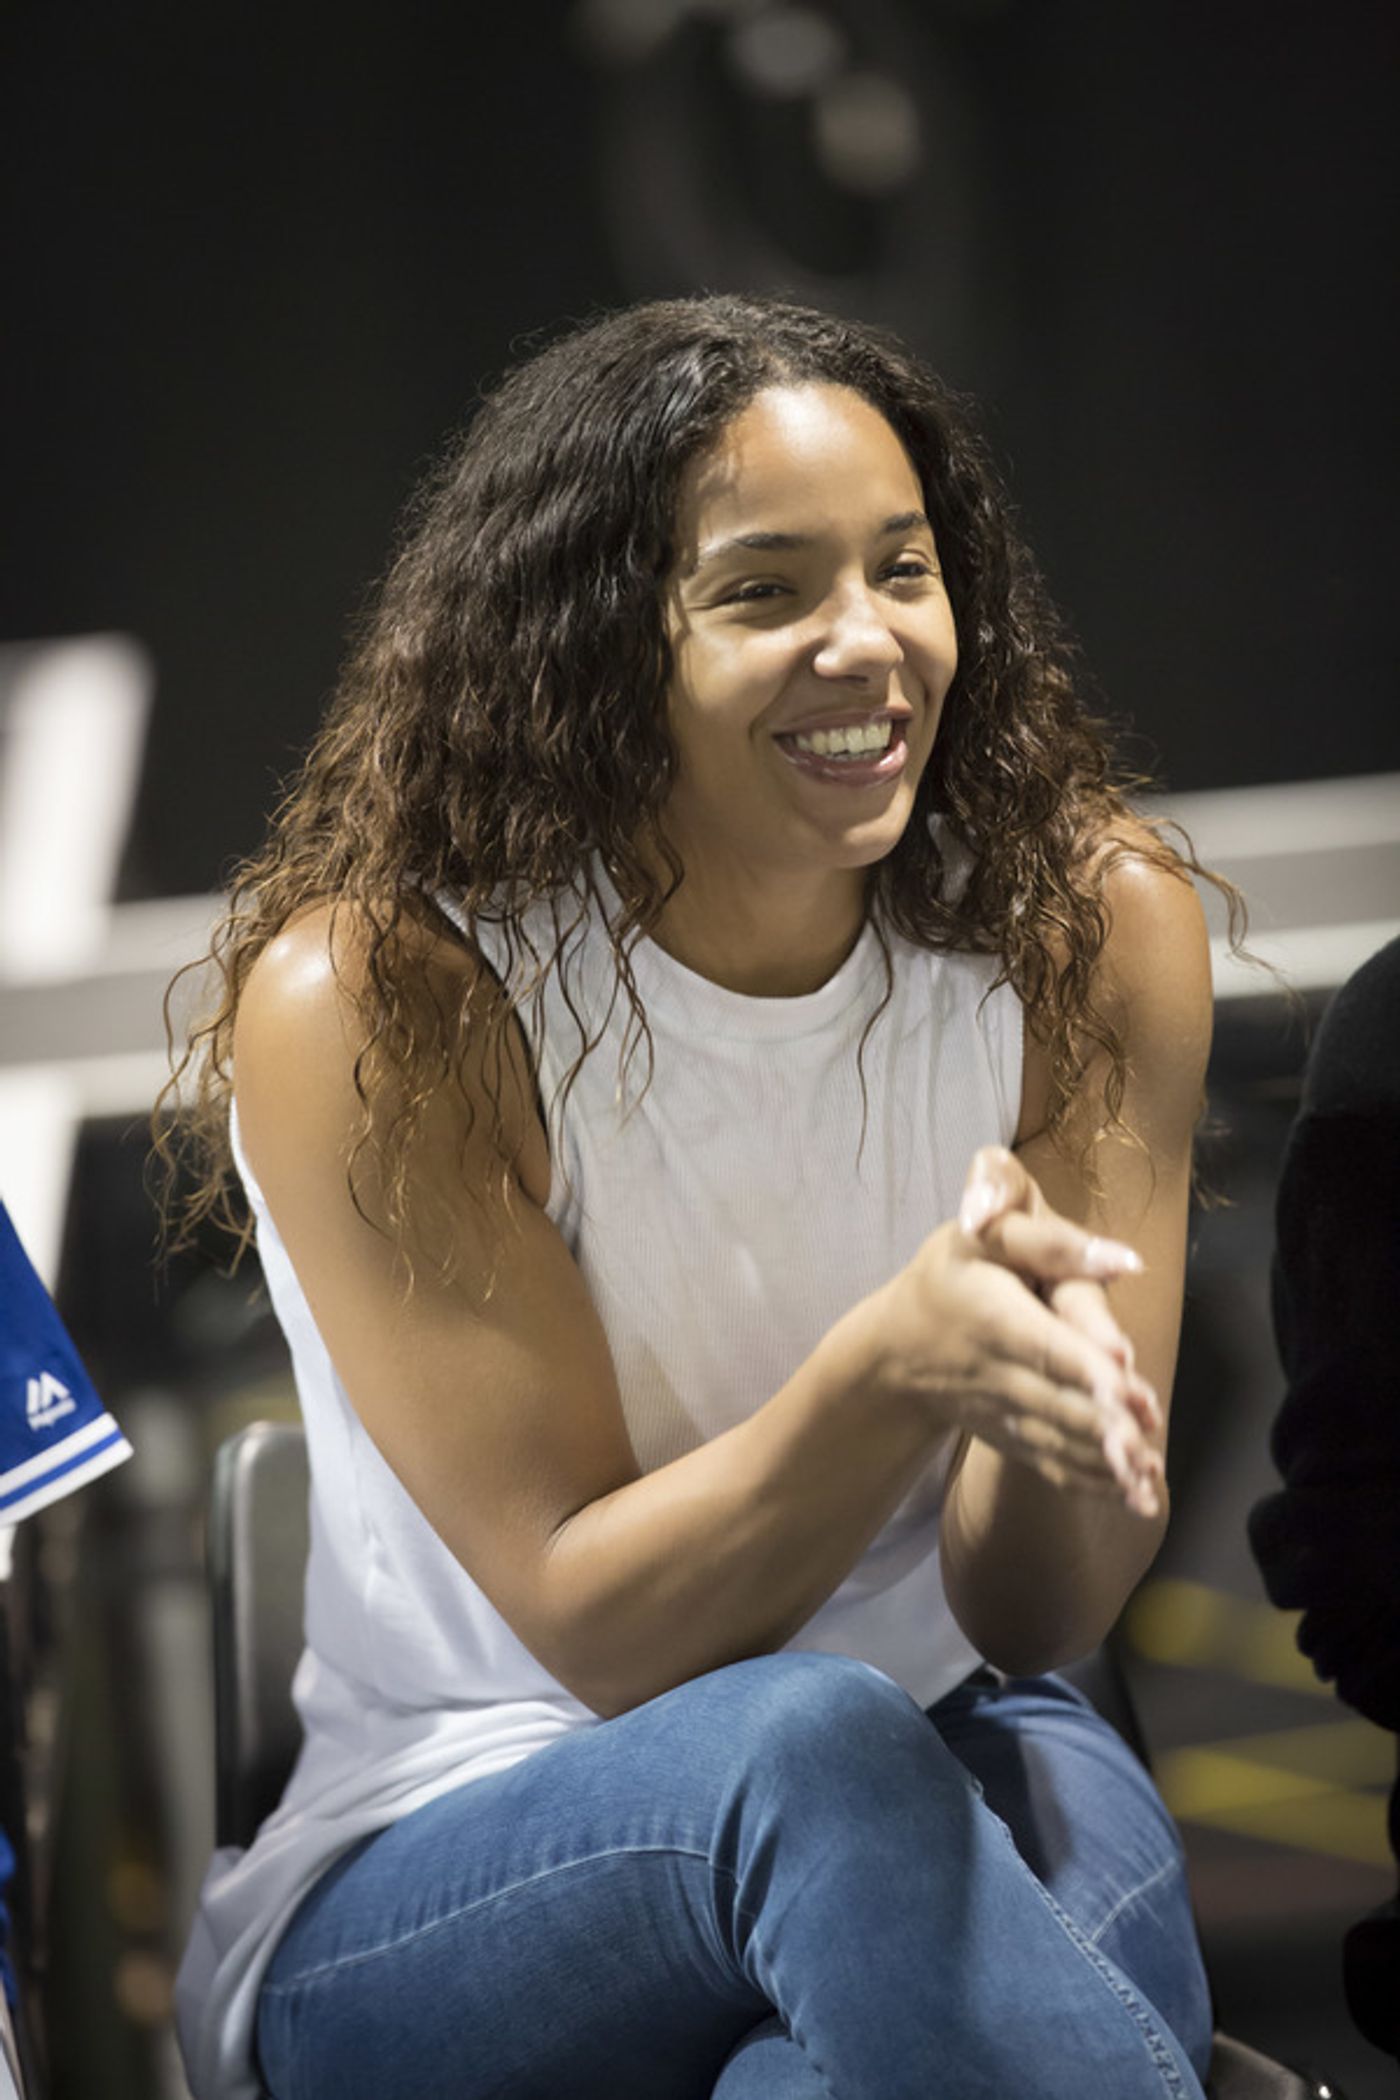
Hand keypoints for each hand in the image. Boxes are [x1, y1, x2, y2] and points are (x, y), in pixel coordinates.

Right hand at [874, 1151, 1162, 1514]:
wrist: (898, 1348)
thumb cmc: (949, 1277)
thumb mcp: (982, 1238)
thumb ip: (1049, 1242)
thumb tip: (1125, 1258)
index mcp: (996, 1316)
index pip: (1046, 1347)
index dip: (1087, 1370)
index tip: (1129, 1394)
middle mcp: (999, 1373)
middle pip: (1058, 1403)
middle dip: (1104, 1429)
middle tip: (1146, 1450)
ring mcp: (1004, 1413)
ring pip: (1059, 1440)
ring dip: (1105, 1465)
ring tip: (1149, 1485)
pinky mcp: (1011, 1438)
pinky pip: (1053, 1463)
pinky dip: (1093, 1481)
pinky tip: (1135, 1496)